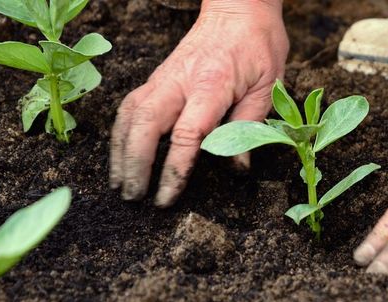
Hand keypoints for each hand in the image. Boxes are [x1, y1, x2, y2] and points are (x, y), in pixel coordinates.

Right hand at [109, 0, 287, 206]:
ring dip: (120, 152)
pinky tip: (120, 155)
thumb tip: (237, 166)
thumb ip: (250, 126)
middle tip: (133, 197)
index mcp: (212, 85)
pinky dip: (121, 133)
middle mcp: (180, 81)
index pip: (186, 134)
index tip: (166, 197)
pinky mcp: (157, 77)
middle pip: (146, 125)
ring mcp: (163, 77)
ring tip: (119, 184)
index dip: (174, 169)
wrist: (238, 8)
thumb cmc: (258, 45)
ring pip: (130, 116)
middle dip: (134, 165)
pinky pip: (130, 107)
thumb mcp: (268, 85)